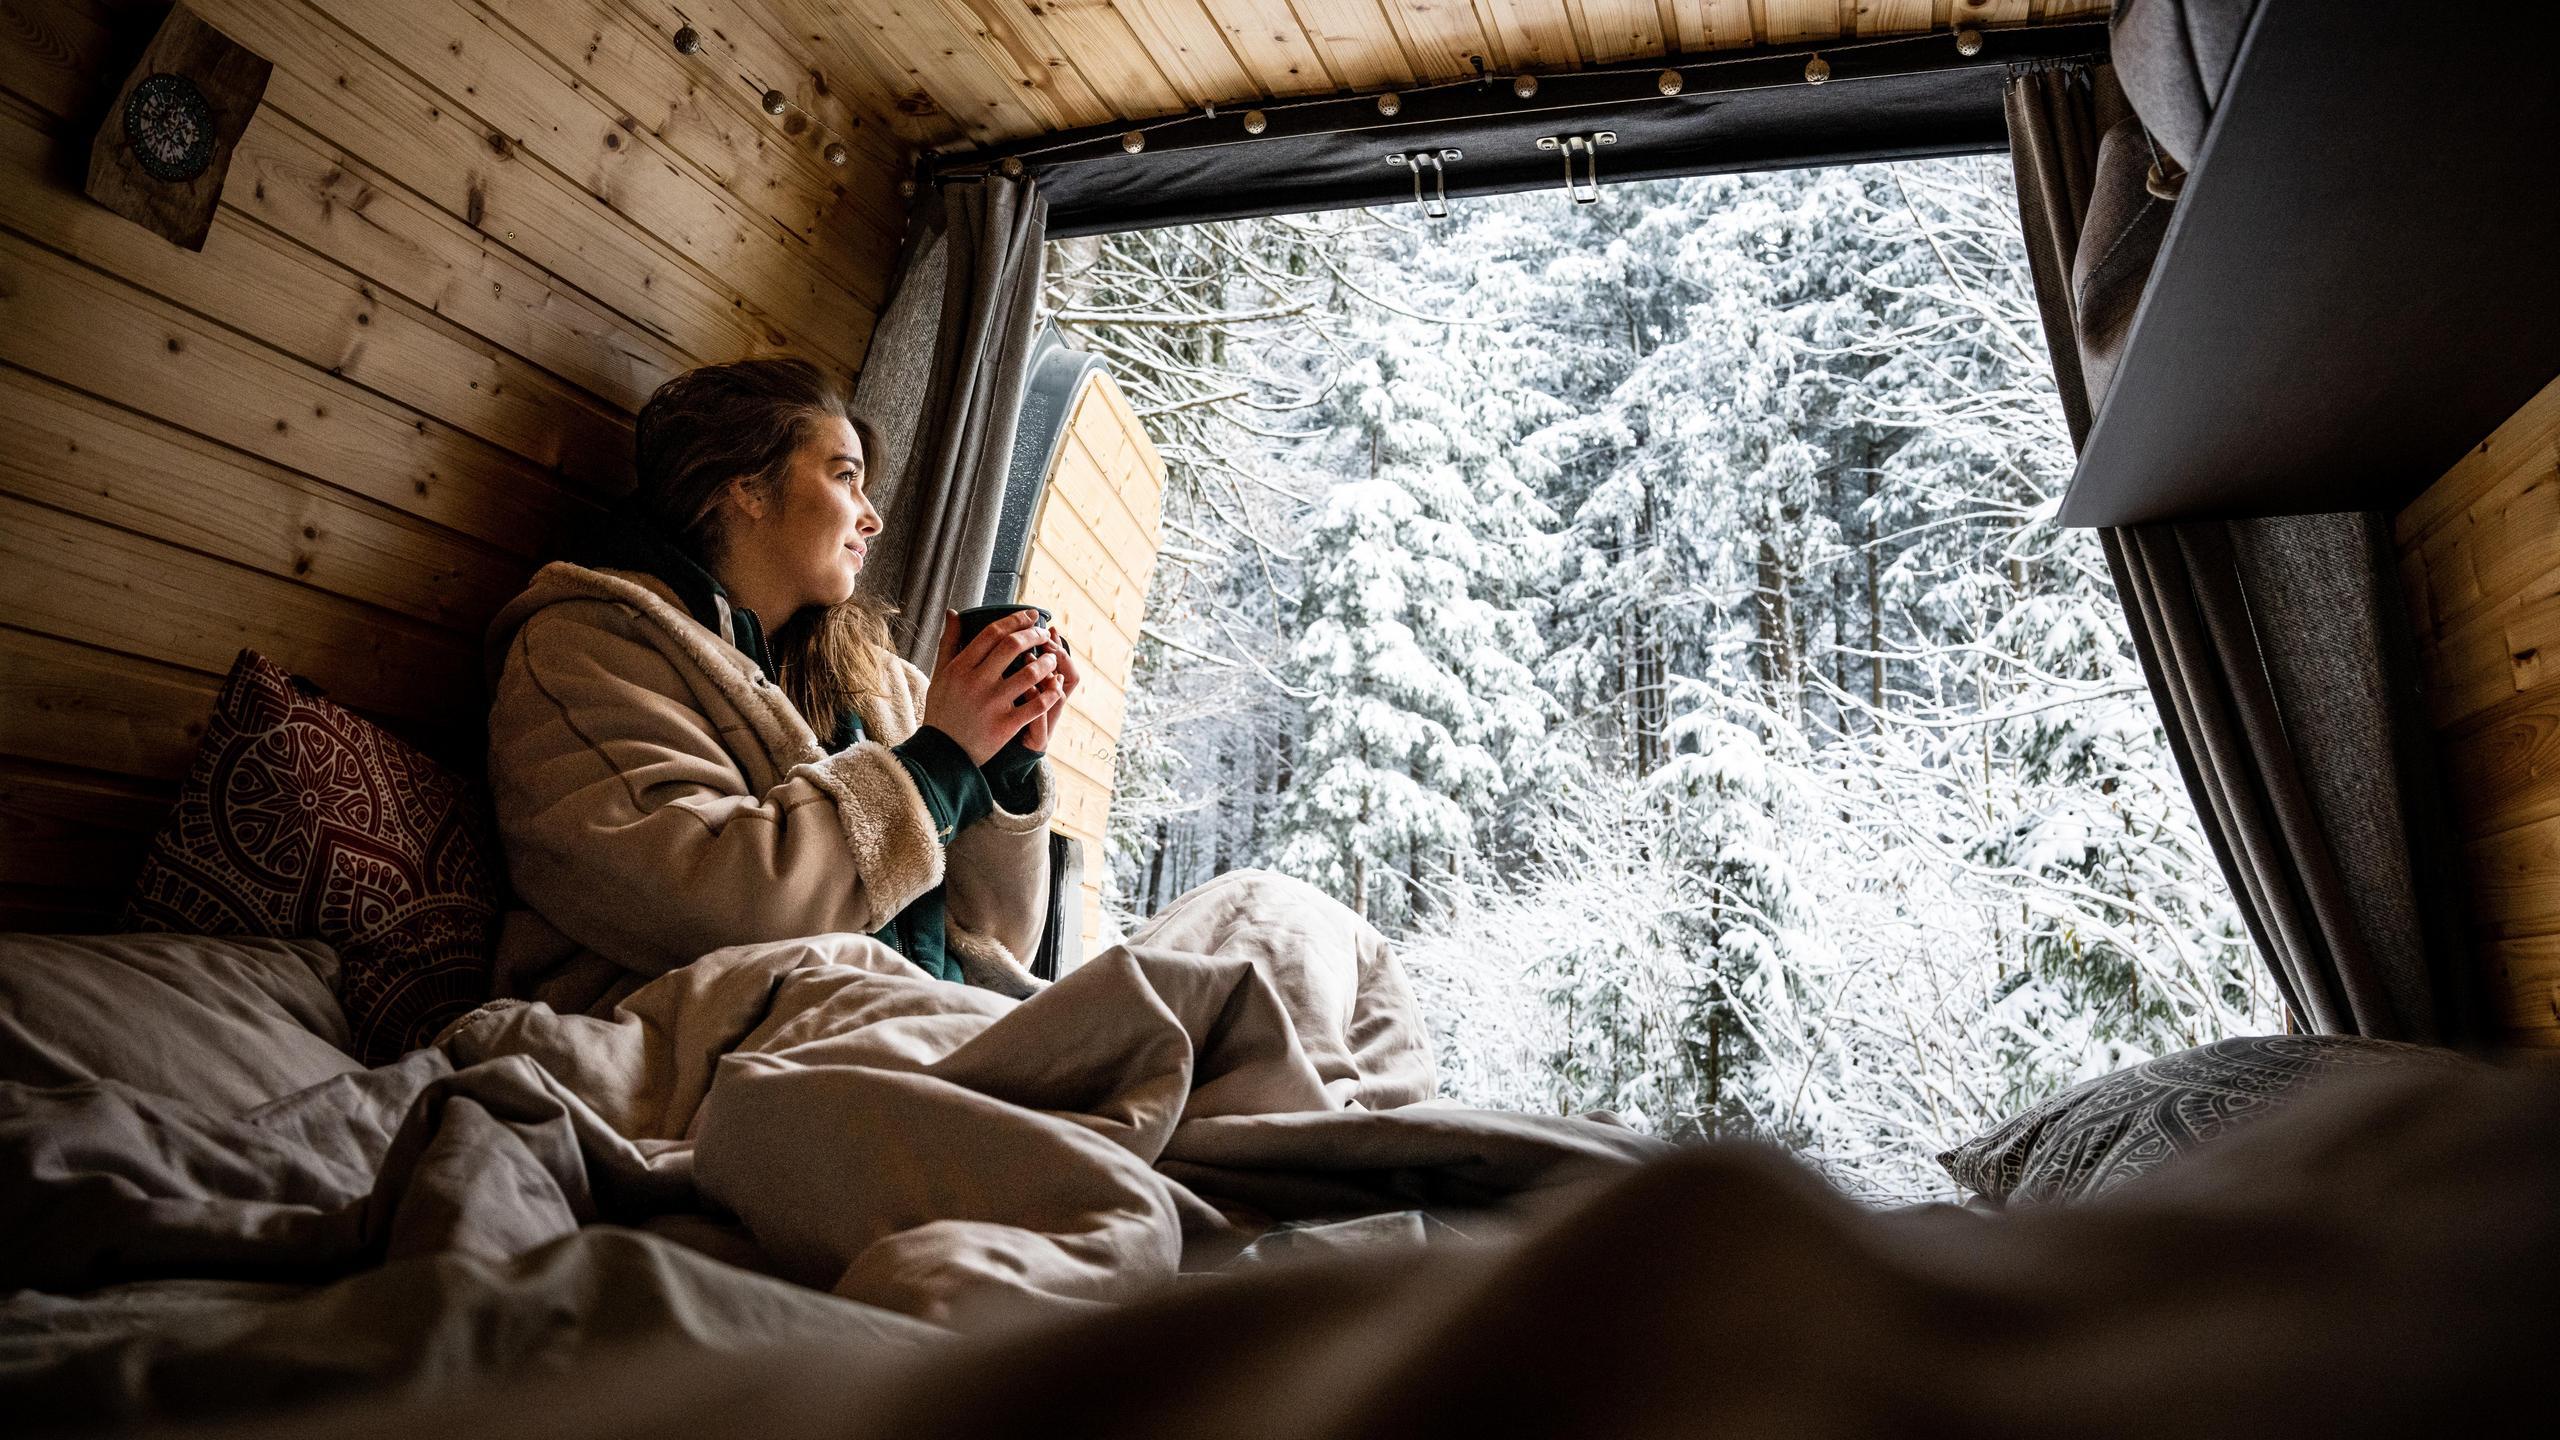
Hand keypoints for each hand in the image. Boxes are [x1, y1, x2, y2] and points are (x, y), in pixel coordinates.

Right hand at [921, 608, 1056, 763]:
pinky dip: (1049, 693)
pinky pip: (1036, 705)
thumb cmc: (942, 710)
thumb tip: (955, 613)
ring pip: (1030, 674)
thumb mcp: (940, 674)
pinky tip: (1054, 687)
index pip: (993, 633)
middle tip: (1044, 634)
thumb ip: (949, 642)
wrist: (942, 753)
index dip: (1016, 619)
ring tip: (1052, 660)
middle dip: (1035, 635)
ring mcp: (992, 704)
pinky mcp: (1005, 725)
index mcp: (961, 667)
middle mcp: (977, 682)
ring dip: (1047, 663)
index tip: (1032, 615)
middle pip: (1013, 646)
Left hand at [1014, 622, 1080, 753]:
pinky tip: (1026, 689)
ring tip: (1030, 659)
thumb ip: (1016, 662)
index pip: (1064, 663)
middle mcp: (1052, 705)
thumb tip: (1016, 632)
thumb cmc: (1004, 717)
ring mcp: (1048, 721)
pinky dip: (1036, 702)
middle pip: (1070, 676)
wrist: (1000, 756)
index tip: (1050, 628)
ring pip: (1058, 696)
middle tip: (1044, 641)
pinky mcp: (1038, 738)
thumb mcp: (1013, 688)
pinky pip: (1042, 718)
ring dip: (1045, 676)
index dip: (1060, 646)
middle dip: (1057, 656)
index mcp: (1048, 690)